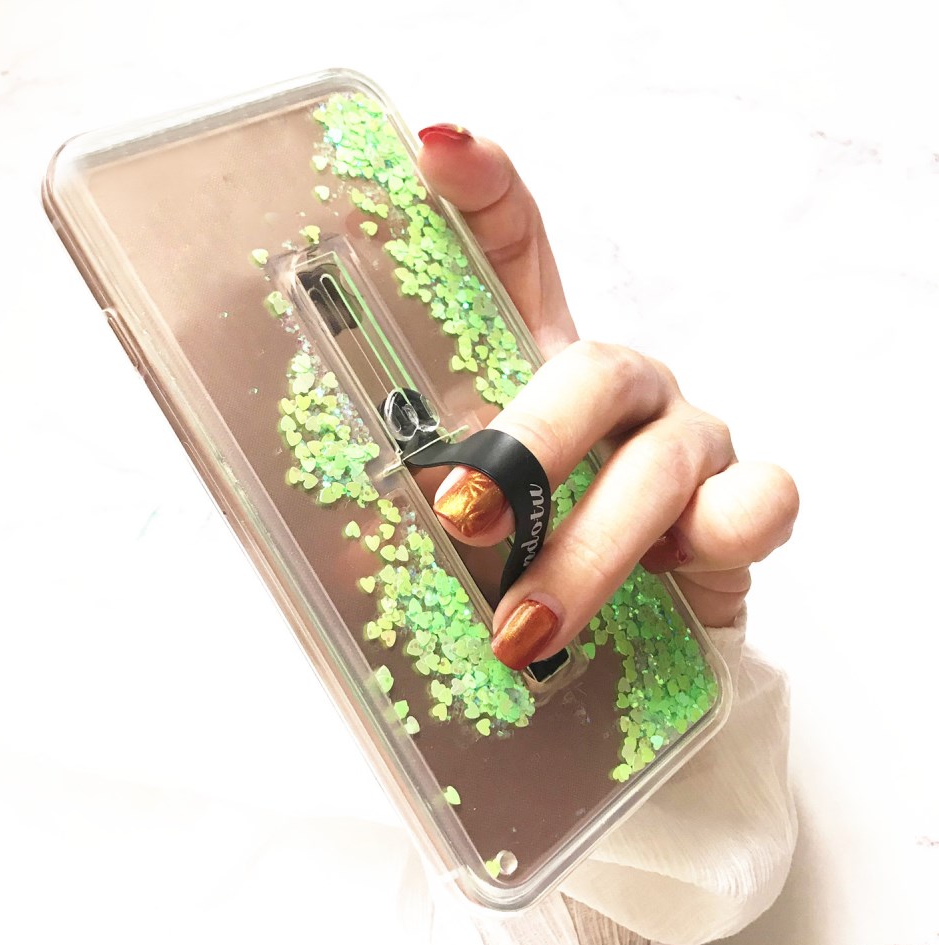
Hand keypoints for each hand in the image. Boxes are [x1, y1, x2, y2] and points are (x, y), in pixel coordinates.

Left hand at [416, 125, 798, 669]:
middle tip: (460, 512)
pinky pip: (760, 501)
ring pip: (657, 466)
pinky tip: (678, 575)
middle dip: (525, 445)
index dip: (485, 195)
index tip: (437, 153)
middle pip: (590, 371)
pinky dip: (724, 533)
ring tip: (520, 630)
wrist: (642, 619)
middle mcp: (620, 388)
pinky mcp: (745, 505)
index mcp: (540, 367)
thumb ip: (410, 521)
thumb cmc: (541, 549)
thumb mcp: (472, 521)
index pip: (520, 253)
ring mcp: (690, 439)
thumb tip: (344, 553)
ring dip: (585, 551)